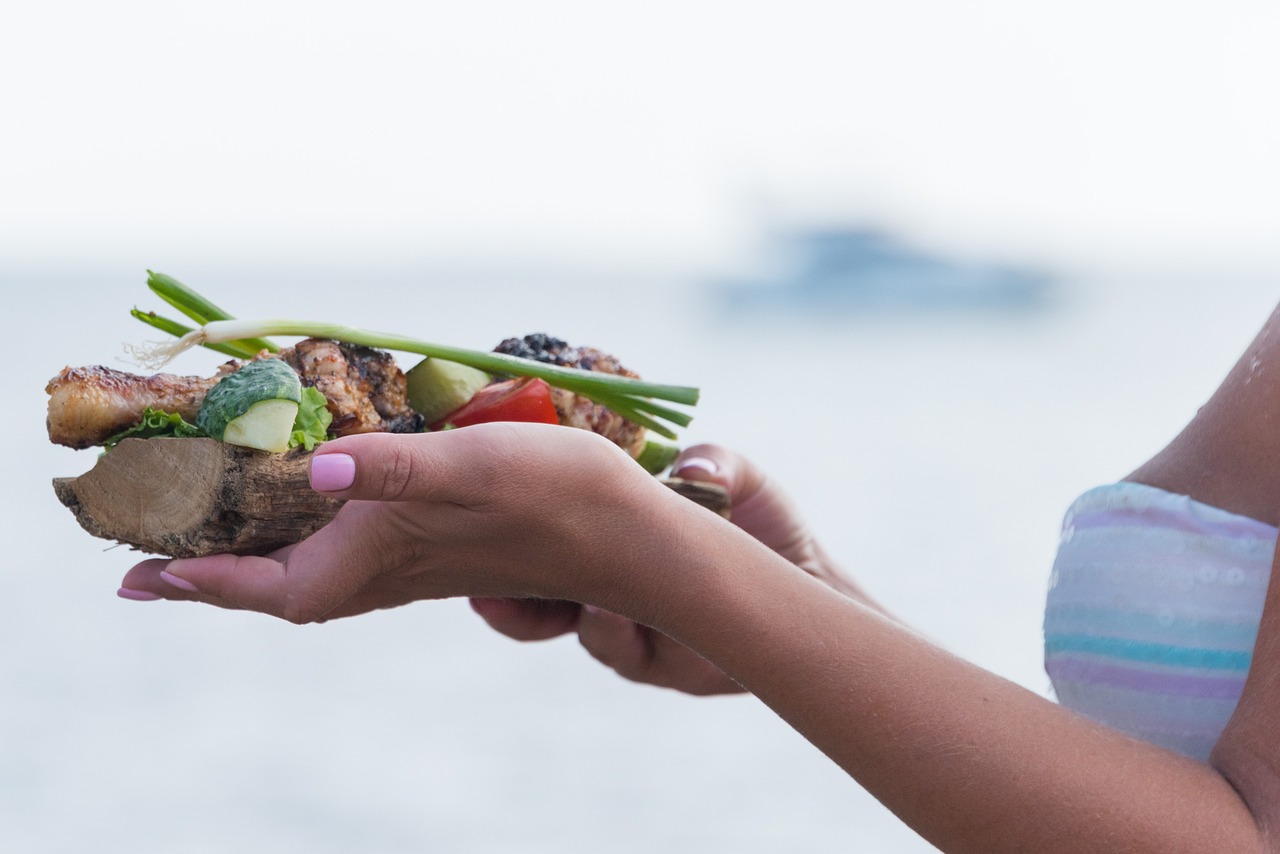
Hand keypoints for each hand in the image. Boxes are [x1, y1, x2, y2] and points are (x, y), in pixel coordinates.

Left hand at [119, 423, 674, 621]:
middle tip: (148, 548)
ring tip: (206, 528)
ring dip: (250, 554)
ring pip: (306, 567)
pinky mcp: (433, 541)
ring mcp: (408, 559)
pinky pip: (344, 545)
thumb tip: (316, 465)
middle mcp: (382, 569)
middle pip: (273, 583)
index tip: (137, 574)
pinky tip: (306, 496)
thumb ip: (392, 470)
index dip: (198, 581)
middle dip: (208, 572)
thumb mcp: (470, 470)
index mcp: (376, 560)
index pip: (264, 586)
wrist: (626, 532)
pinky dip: (304, 528)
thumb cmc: (554, 499)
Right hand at [471, 444, 874, 695]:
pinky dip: (619, 632)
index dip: (505, 551)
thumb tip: (693, 466)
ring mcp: (634, 635)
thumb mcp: (735, 478)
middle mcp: (609, 594)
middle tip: (490, 588)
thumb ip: (713, 464)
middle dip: (511, 603)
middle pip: (537, 610)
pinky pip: (630, 656)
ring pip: (586, 632)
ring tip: (581, 591)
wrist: (810, 581)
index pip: (539, 552)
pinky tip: (615, 611)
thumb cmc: (759, 516)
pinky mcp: (667, 667)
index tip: (479, 527)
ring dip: (578, 610)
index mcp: (606, 544)